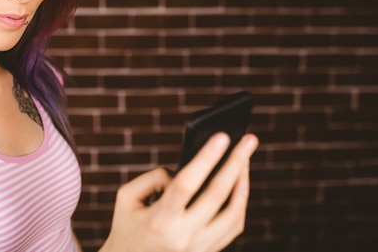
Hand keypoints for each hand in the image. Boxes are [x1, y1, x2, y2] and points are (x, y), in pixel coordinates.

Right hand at [100, 133, 258, 251]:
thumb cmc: (127, 226)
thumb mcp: (127, 198)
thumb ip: (153, 177)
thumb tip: (186, 170)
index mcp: (159, 221)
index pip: (186, 185)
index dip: (205, 159)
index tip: (222, 136)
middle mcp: (182, 237)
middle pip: (218, 196)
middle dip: (237, 163)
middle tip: (250, 138)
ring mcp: (198, 248)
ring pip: (234, 214)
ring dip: (243, 183)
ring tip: (246, 159)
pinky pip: (234, 227)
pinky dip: (240, 202)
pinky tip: (240, 183)